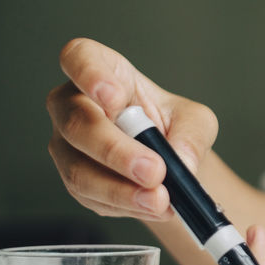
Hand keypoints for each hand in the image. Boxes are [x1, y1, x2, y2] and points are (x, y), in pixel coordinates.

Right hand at [46, 38, 217, 221]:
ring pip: (79, 168)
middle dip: (117, 151)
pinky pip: (91, 196)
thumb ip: (192, 135)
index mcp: (104, 71)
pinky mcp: (74, 180)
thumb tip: (180, 160)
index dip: (89, 75)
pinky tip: (152, 206)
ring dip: (121, 189)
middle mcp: (74, 105)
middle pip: (77, 123)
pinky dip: (125, 205)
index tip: (113, 97)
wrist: (169, 163)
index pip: (79, 58)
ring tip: (159, 199)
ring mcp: (67, 145)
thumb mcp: (196, 121)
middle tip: (155, 170)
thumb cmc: (174, 127)